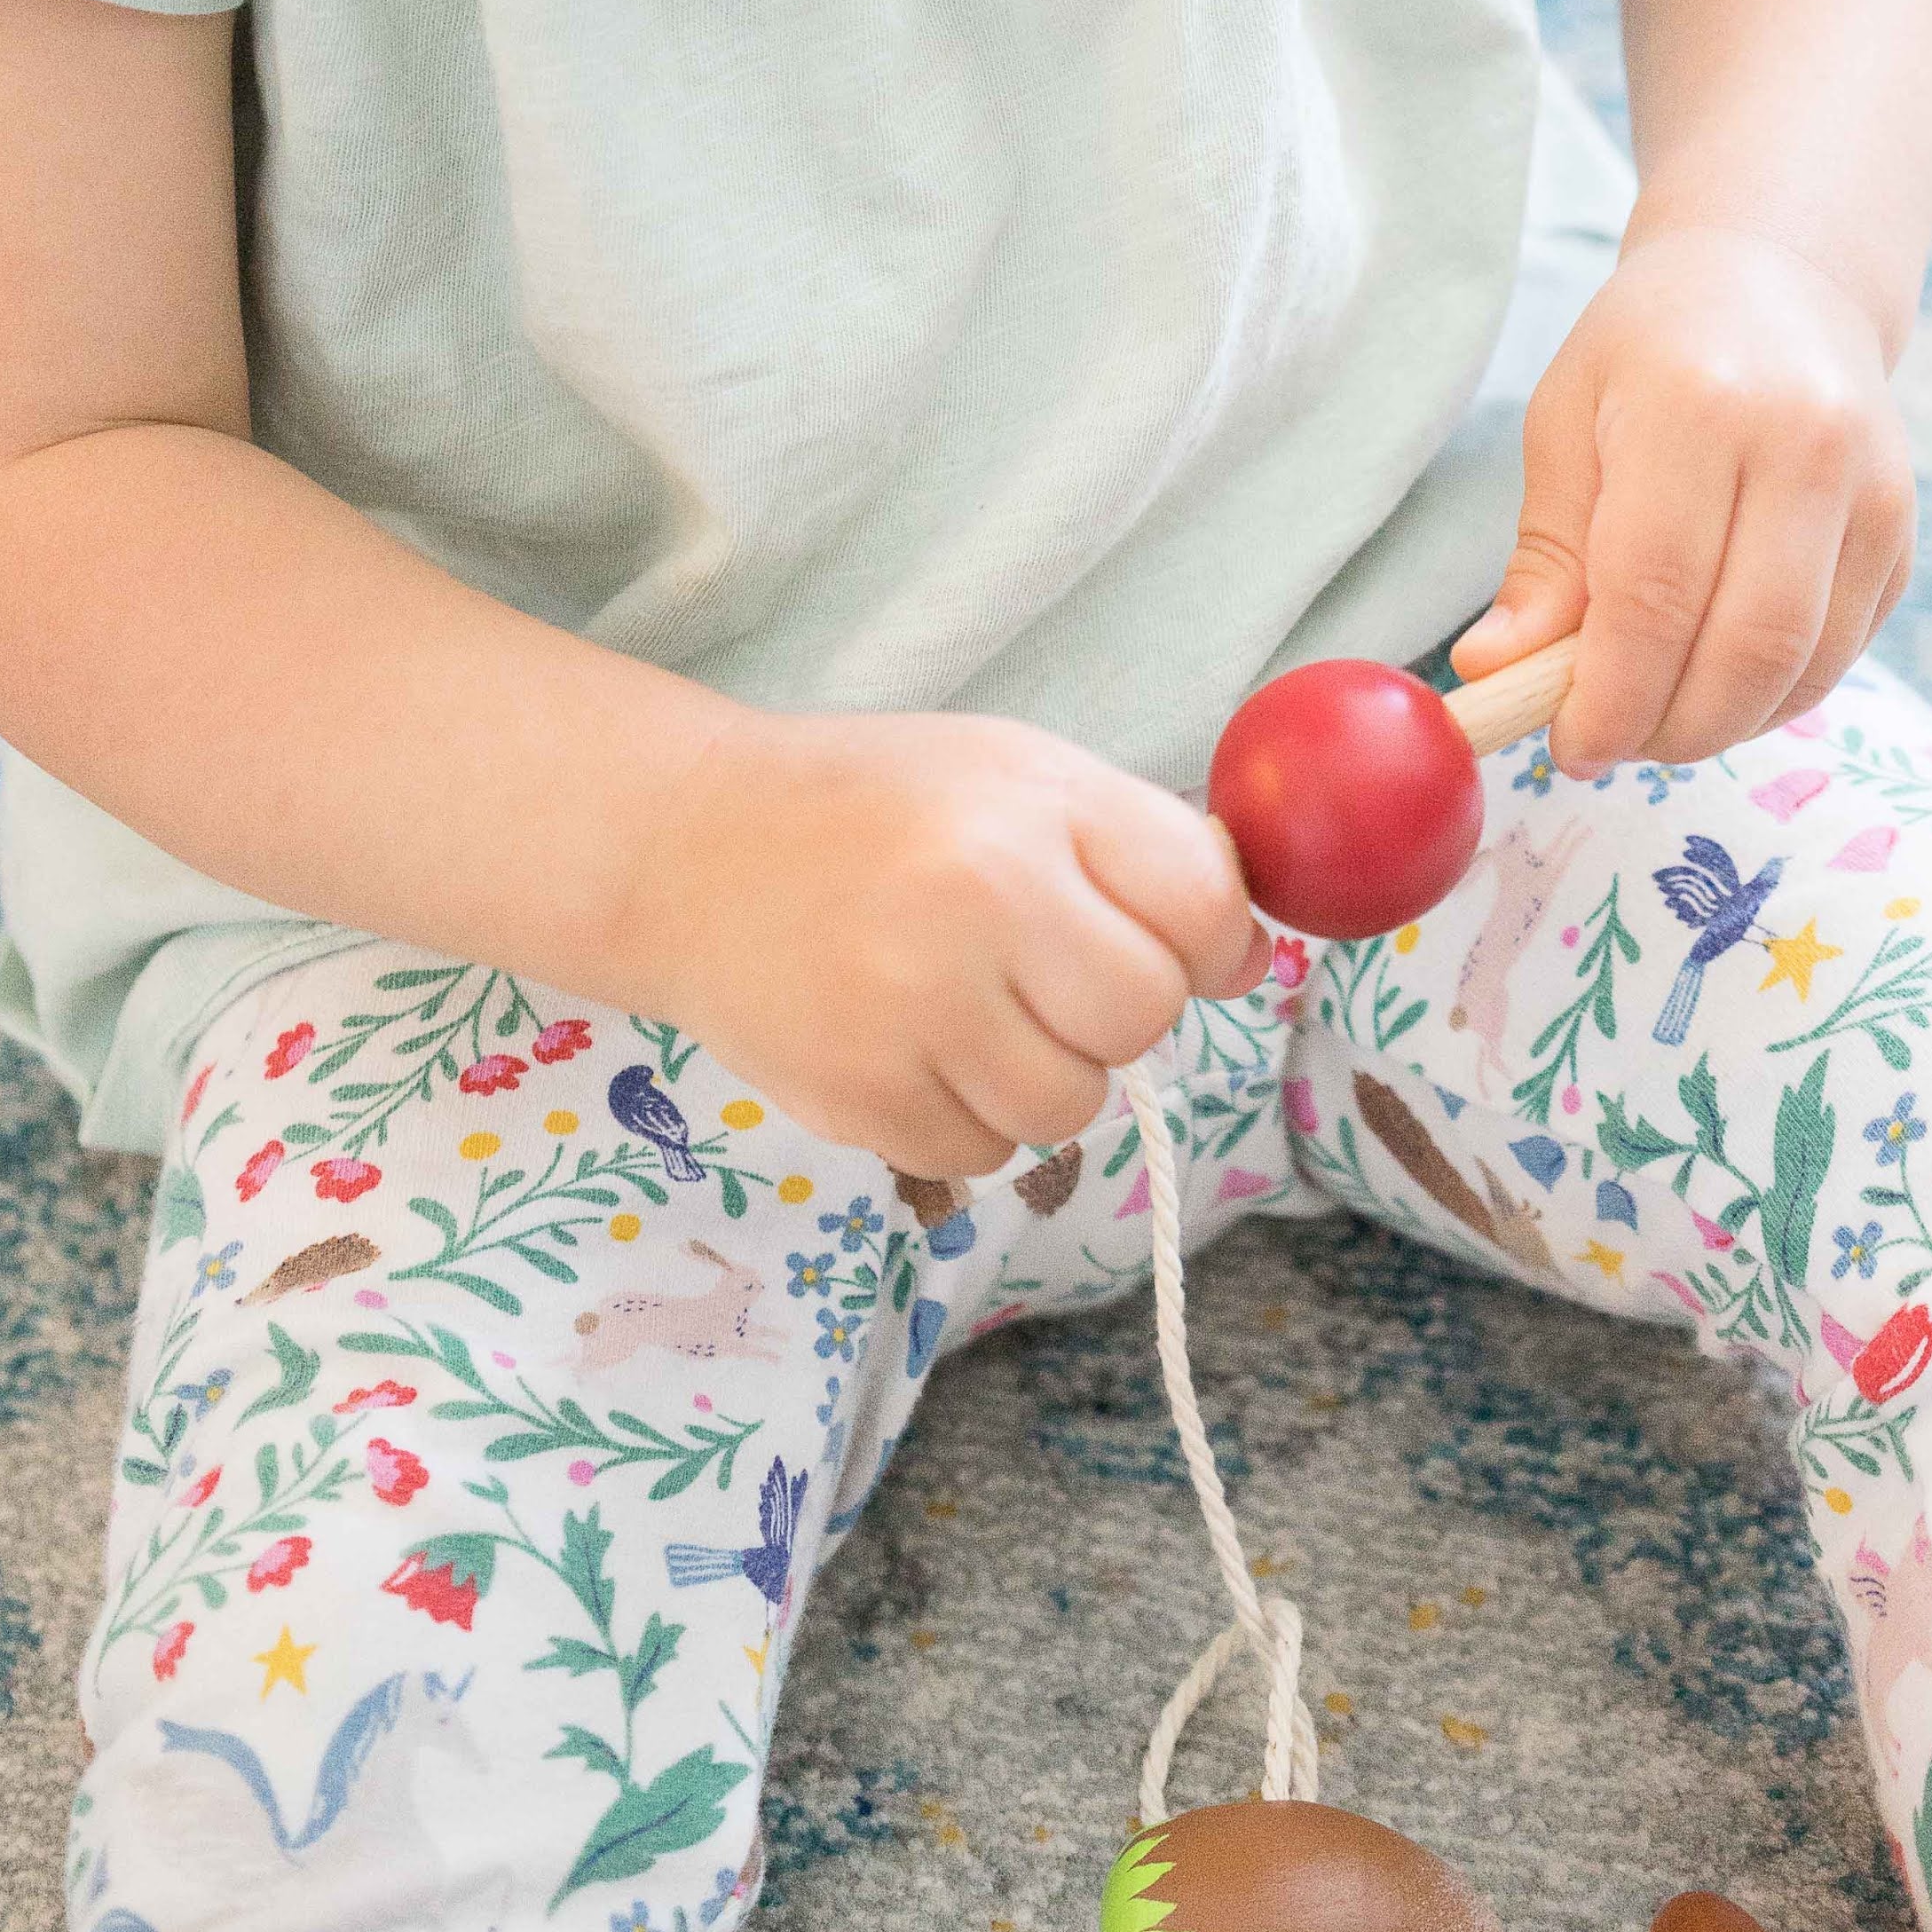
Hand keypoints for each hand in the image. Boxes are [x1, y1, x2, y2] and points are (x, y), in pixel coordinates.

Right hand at [622, 705, 1265, 1178]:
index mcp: (1031, 806)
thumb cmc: (874, 807)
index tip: (1169, 941)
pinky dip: (966, 1120)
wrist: (682, 848)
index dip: (1204, 939)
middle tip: (1040, 972)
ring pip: (1070, 1108)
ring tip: (963, 1007)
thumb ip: (1141, 849)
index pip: (1203, 907)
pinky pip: (984, 1157)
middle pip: (1142, 1018)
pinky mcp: (859, 1096)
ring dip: (1040, 1076)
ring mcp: (913, 1007)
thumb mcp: (1016, 775)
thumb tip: (1249, 957)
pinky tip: (909, 1046)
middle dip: (1111, 1010)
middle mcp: (979, 901)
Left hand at [1450, 223, 1915, 770]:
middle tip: (1612, 743)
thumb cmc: (1649, 351)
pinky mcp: (1904, 530)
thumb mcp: (1564, 424)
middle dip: (1669, 727)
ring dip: (1723, 723)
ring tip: (1658, 715)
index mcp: (1700, 407)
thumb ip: (1541, 559)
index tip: (1569, 744)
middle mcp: (1806, 445)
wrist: (1777, 278)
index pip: (1656, 593)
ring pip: (1805, 666)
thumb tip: (1495, 674)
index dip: (1609, 695)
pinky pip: (1842, 654)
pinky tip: (1719, 678)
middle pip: (1746, 646)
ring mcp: (1874, 490)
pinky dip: (1774, 694)